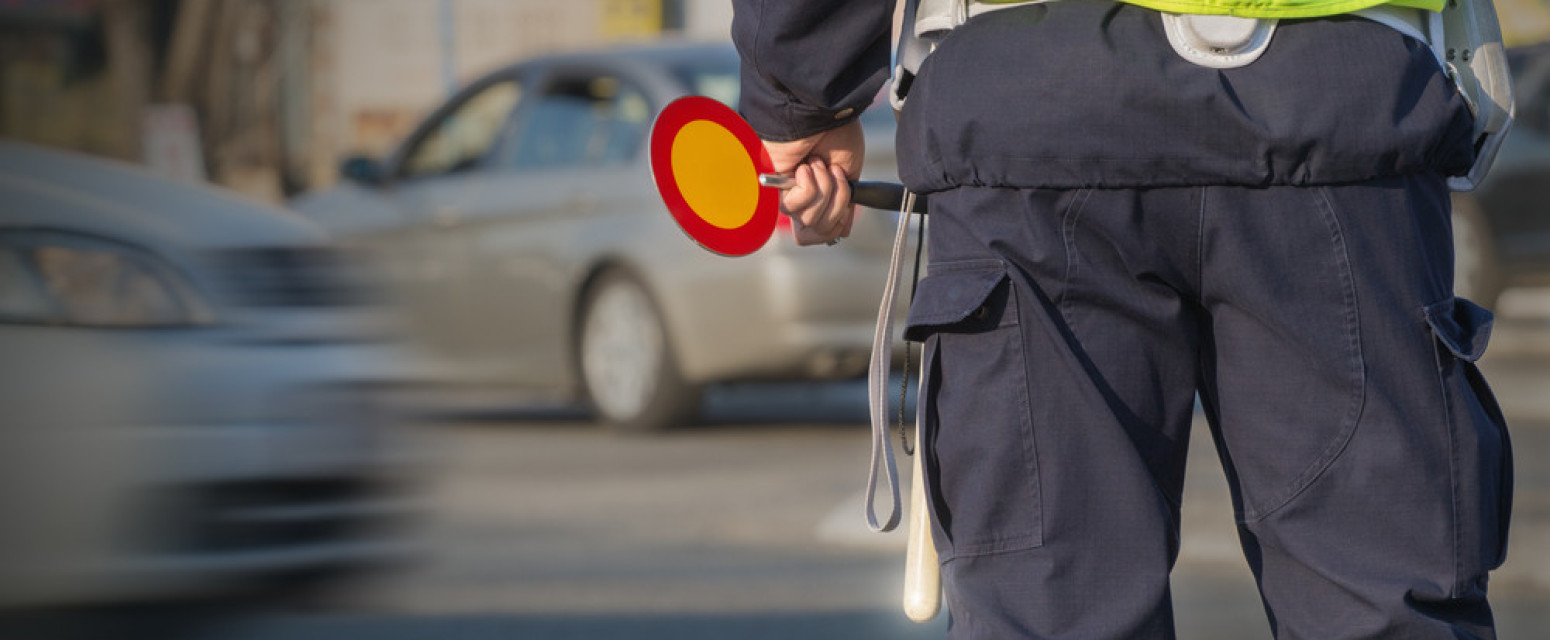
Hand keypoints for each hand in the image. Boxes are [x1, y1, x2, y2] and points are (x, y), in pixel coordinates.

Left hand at [763, 119, 864, 245]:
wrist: (823, 113)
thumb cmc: (837, 134)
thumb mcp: (849, 174)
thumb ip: (844, 204)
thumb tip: (843, 231)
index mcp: (820, 194)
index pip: (823, 234)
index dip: (837, 224)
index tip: (845, 204)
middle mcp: (801, 198)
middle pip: (819, 232)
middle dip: (836, 206)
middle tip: (833, 174)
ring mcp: (787, 194)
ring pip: (809, 220)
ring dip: (824, 190)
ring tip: (818, 163)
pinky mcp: (774, 188)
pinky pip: (796, 206)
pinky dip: (809, 185)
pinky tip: (805, 165)